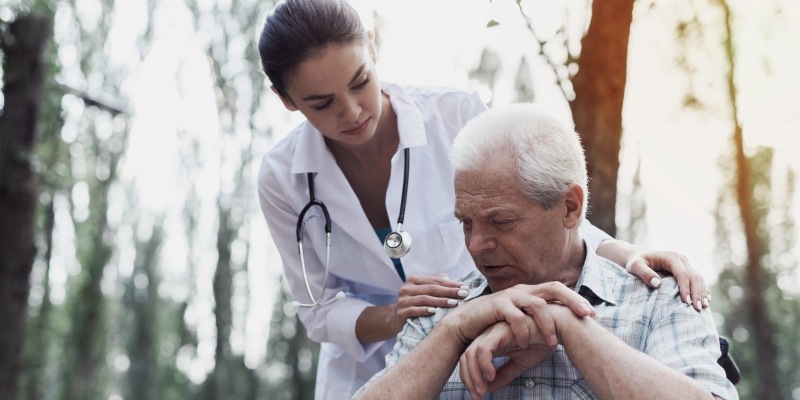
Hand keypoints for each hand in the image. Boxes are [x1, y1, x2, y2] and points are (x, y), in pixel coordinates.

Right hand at [394, 274, 467, 329]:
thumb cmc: (416, 303)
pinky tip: (435, 312)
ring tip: (454, 303)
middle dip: (450, 292)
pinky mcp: (401, 313)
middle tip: (464, 294)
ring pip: (424, 299)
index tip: (465, 288)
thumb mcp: (424, 291)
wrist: (397, 318)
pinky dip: (425, 311)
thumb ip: (435, 283)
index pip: (436, 281)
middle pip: (432, 289)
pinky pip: (414, 310)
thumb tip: (448, 278)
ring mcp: (403, 300)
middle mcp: (407, 288)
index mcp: (413, 280)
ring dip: (440, 301)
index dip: (452, 284)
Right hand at [442, 282, 595, 348]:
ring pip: (536, 304)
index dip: (576, 299)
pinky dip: (523, 330)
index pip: (559, 290)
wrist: (466, 325)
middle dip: (572, 300)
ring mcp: (510, 296)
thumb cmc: (496, 325)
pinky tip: (525, 344)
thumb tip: (562, 329)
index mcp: (531, 293)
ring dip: (547, 324)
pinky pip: (515, 316)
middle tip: (586, 314)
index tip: (592, 313)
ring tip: (552, 343)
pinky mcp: (496, 305)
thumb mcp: (521, 322)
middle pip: (553, 287)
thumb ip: (538, 321)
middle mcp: (523, 291)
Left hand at [460, 321, 554, 398]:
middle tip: (477, 396)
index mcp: (492, 341)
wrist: (559, 327)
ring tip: (482, 390)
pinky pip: (485, 347)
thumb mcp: (520, 362)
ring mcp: (494, 331)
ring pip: (471, 352)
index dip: (470, 378)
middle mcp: (489, 335)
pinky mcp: (501, 330)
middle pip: (466, 356)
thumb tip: (489, 388)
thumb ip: (504, 373)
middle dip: (468, 378)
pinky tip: (491, 376)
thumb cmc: (541, 341)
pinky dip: (484, 363)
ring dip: (474, 374)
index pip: (470, 359)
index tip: (477, 395)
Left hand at [625, 251, 709, 310]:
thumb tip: (658, 284)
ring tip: (704, 307)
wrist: (639, 257)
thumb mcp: (635, 266)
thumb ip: (644, 273)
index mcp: (671, 257)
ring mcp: (686, 264)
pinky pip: (698, 280)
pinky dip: (703, 289)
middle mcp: (681, 259)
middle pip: (693, 276)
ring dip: (702, 292)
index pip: (682, 274)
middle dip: (697, 293)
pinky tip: (707, 300)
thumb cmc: (636, 262)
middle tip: (698, 308)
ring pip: (698, 278)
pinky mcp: (687, 270)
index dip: (685, 288)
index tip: (685, 302)